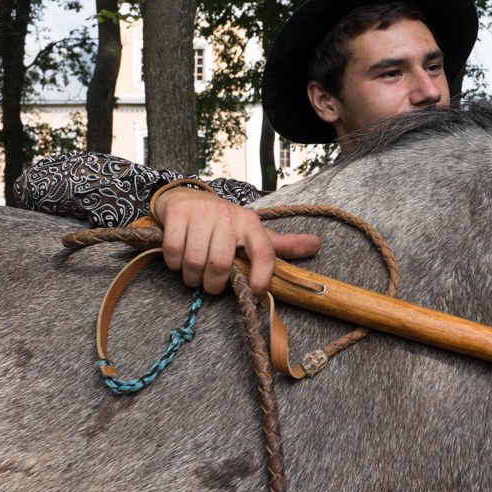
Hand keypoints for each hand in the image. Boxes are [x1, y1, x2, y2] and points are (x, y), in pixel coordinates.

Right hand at [154, 187, 320, 297]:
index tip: (253, 293)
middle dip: (213, 284)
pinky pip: (174, 251)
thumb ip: (280, 245)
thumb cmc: (224, 223)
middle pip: (221, 264)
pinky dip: (174, 263)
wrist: (188, 197)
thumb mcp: (252, 233)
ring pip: (196, 261)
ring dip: (192, 277)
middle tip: (210, 285)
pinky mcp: (178, 213)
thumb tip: (316, 245)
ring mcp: (202, 213)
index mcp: (251, 224)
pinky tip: (179, 259)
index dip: (261, 277)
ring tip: (194, 274)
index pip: (264, 252)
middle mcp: (229, 216)